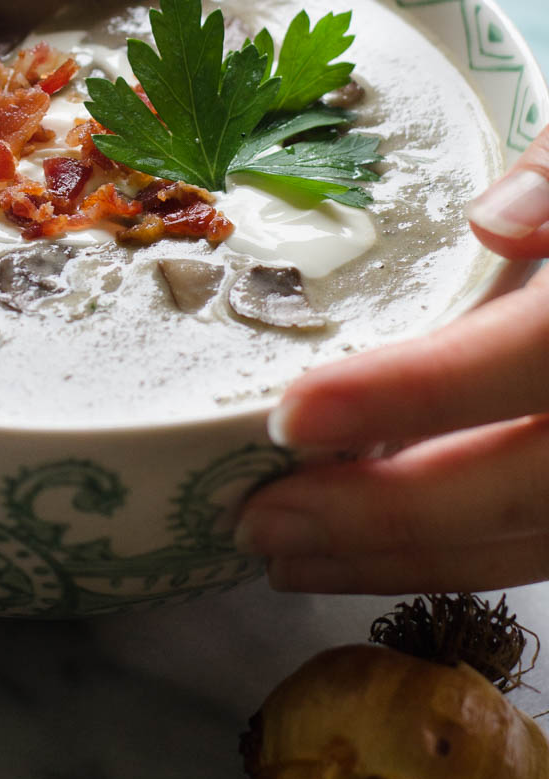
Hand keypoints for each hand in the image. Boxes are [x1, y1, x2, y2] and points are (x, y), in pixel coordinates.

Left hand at [235, 128, 548, 592]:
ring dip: (404, 558)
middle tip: (257, 521)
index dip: (413, 393)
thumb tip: (493, 220)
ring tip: (284, 552)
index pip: (526, 358)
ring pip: (534, 541)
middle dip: (383, 516)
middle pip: (522, 488)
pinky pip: (540, 541)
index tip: (293, 414)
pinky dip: (453, 555)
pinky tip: (363, 548)